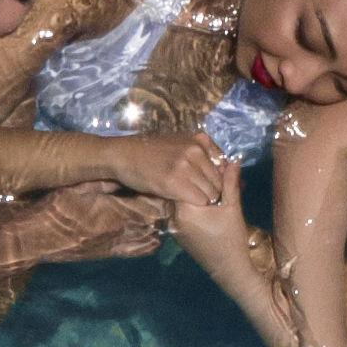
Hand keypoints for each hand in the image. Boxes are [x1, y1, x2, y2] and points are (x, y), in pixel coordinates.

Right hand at [8, 186, 169, 264]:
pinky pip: (139, 250)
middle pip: (156, 222)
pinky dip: (150, 241)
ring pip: (151, 236)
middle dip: (161, 208)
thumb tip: (126, 175)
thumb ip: (104, 182)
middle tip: (159, 194)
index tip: (158, 183)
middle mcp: (121, 232)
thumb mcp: (77, 187)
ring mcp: (117, 245)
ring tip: (154, 210)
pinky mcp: (111, 254)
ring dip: (156, 224)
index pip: (152, 205)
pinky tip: (150, 232)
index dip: (160, 194)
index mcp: (114, 213)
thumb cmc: (53, 209)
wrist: (36, 240)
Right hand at [107, 133, 227, 210]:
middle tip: (199, 197)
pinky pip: (199, 200)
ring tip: (191, 200)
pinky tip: (183, 202)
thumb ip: (197, 150)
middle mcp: (195, 151)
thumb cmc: (148, 151)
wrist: (123, 155)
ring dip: (203, 200)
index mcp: (198, 141)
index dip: (217, 178)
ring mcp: (186, 167)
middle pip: (219, 181)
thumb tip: (220, 164)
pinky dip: (194, 204)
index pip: (224, 165)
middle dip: (212, 191)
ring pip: (211, 193)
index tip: (208, 185)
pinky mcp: (175, 183)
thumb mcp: (177, 142)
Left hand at [166, 175, 250, 272]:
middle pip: (183, 188)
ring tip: (214, 186)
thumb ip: (230, 182)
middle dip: (198, 179)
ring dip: (196, 191)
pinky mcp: (178, 232)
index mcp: (185, 209)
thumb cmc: (232, 238)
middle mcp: (174, 216)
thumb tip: (233, 159)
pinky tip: (208, 200)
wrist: (229, 269)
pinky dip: (193, 203)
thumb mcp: (233, 207)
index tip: (215, 166)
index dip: (202, 170)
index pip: (187, 179)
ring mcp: (174, 225)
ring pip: (182, 199)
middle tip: (216, 173)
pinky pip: (183, 210)